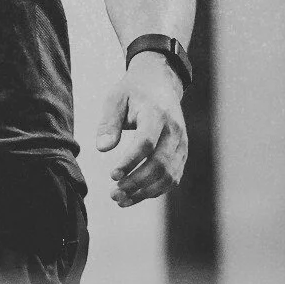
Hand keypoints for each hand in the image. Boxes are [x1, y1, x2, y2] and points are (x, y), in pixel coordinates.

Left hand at [97, 52, 187, 206]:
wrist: (160, 83)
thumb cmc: (132, 92)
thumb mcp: (115, 98)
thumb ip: (108, 122)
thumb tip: (102, 148)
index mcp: (157, 114)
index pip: (146, 142)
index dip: (130, 162)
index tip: (112, 175)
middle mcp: (174, 130)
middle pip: (159, 163)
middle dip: (136, 182)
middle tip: (113, 194)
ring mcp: (181, 143)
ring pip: (169, 175)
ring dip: (145, 192)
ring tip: (120, 200)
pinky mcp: (182, 153)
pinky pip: (173, 177)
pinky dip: (155, 191)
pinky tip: (134, 196)